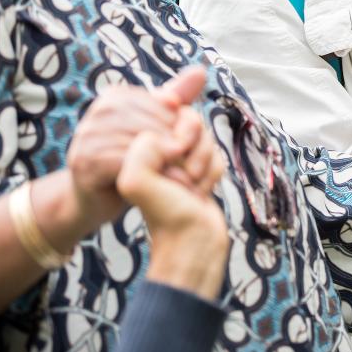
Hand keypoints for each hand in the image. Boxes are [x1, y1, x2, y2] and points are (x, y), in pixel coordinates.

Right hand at [66, 67, 207, 226]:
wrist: (95, 198)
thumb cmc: (132, 158)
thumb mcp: (155, 126)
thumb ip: (178, 99)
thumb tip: (201, 70)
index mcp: (116, 96)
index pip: (162, 103)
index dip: (181, 124)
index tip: (192, 144)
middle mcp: (98, 111)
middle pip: (151, 122)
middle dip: (174, 142)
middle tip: (191, 161)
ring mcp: (87, 135)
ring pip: (138, 141)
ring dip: (164, 158)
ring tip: (183, 172)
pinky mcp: (84, 161)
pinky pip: (122, 161)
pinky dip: (146, 171)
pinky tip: (162, 181)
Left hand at [117, 130, 228, 300]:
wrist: (194, 241)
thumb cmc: (165, 215)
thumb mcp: (136, 180)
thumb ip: (144, 148)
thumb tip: (175, 138)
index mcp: (137, 146)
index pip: (165, 110)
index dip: (176, 133)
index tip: (173, 158)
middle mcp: (155, 150)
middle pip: (187, 117)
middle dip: (194, 145)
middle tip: (185, 173)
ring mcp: (177, 159)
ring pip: (204, 134)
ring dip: (206, 159)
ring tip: (193, 184)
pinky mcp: (196, 168)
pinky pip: (215, 151)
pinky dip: (214, 170)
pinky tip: (201, 189)